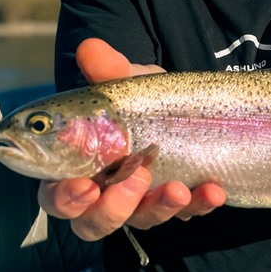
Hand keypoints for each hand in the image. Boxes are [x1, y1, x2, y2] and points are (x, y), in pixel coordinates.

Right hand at [38, 38, 225, 240]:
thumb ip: (107, 71)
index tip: (86, 186)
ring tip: (178, 188)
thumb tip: (90, 48)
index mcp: (77, 168)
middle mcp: (104, 194)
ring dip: (160, 207)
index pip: (57, 196)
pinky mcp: (178, 204)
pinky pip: (187, 212)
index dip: (66, 198)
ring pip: (142, 220)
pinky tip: (213, 190)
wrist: (182, 104)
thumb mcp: (127, 83)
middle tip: (136, 178)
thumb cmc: (137, 101)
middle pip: (93, 223)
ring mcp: (142, 203)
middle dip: (113, 210)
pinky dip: (200, 203)